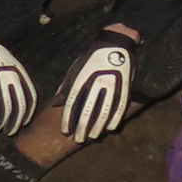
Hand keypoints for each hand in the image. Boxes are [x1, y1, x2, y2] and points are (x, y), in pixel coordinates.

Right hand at [0, 31, 37, 134]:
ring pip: (5, 106)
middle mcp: (12, 76)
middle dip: (16, 120)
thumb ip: (10, 81)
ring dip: (1, 121)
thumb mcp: (7, 65)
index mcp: (20, 72)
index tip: (25, 122)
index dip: (28, 111)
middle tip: (11, 132)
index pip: (30, 95)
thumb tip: (8, 99)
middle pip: (19, 104)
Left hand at [56, 29, 135, 143]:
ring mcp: (113, 84)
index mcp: (82, 77)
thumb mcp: (76, 68)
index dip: (68, 118)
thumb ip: (65, 86)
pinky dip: (116, 118)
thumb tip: (55, 103)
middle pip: (88, 109)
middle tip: (78, 139)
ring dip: (98, 126)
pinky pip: (121, 106)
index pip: (73, 102)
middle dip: (82, 126)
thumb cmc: (93, 57)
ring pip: (105, 110)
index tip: (65, 130)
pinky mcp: (126, 86)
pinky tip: (110, 128)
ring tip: (93, 137)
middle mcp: (97, 82)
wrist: (117, 42)